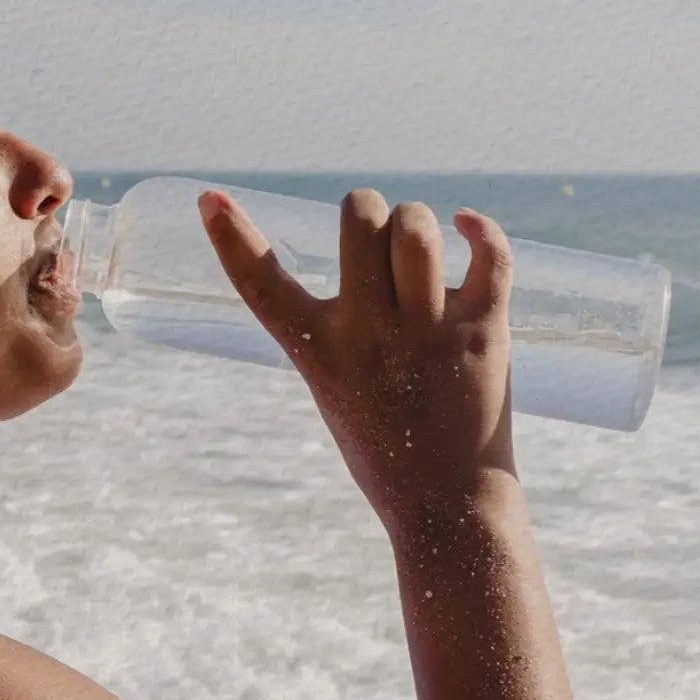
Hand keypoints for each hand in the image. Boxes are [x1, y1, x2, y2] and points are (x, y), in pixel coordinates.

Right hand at [198, 187, 518, 535]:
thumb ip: (337, 325)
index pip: (260, 285)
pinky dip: (479, 229)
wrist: (445, 503)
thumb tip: (370, 238)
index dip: (229, 237)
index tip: (209, 196)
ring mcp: (427, 331)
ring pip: (418, 228)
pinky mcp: (483, 331)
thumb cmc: (383, 444)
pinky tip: (466, 226)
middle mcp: (369, 335)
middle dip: (364, 210)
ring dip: (415, 220)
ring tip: (419, 243)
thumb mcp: (332, 386)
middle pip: (360, 219)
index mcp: (319, 353)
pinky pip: (489, 255)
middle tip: (372, 235)